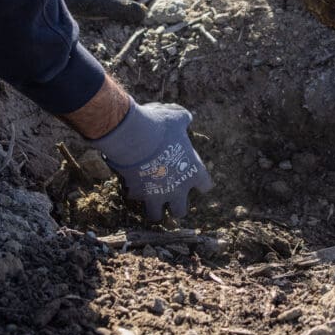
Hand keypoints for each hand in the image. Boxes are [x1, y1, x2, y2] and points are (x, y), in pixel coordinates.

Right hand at [95, 101, 212, 220]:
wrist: (135, 137)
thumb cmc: (161, 126)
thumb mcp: (177, 118)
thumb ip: (183, 121)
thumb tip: (185, 119)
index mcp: (192, 172)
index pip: (205, 186)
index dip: (200, 183)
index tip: (195, 179)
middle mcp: (176, 189)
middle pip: (181, 211)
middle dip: (176, 205)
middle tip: (169, 194)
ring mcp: (156, 195)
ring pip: (156, 216)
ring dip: (153, 209)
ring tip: (149, 199)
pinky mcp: (137, 193)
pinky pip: (134, 198)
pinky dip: (132, 192)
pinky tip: (129, 182)